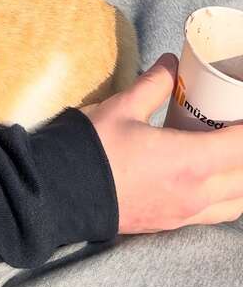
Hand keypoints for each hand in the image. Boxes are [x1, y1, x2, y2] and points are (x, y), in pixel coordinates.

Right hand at [83, 55, 242, 233]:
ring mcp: (186, 214)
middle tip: (234, 124)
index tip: (240, 108)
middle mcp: (196, 193)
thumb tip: (173, 63)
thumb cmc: (94, 149)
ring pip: (237, 201)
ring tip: (228, 150)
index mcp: (190, 162)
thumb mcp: (124, 106)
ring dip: (241, 176)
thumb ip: (155, 84)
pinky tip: (213, 176)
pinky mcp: (173, 224)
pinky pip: (217, 214)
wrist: (63, 193)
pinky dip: (228, 196)